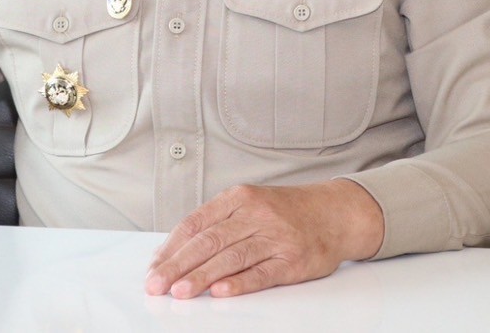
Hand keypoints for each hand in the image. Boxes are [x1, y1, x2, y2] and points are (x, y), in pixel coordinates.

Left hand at [145, 179, 383, 298]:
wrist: (335, 213)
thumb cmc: (285, 212)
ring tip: (180, 291)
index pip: (197, 223)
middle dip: (178, 265)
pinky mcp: (293, 260)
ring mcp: (275, 236)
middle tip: (157, 284)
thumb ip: (218, 223)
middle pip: (209, 241)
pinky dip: (239, 283)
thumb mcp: (250, 204)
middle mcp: (256, 213)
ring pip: (231, 257)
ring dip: (201, 276)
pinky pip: (261, 273)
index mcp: (239, 197)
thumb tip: (175, 252)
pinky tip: (220, 291)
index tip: (154, 266)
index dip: (172, 247)